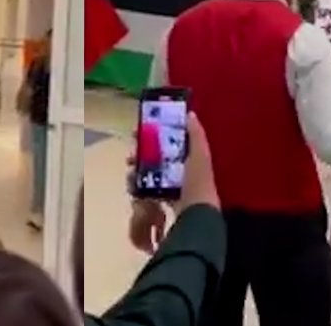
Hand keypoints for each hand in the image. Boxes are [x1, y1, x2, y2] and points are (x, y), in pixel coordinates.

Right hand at [126, 112, 218, 252]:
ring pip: (149, 177)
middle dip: (141, 156)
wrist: (196, 217)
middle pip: (156, 161)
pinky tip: (133, 189)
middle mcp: (182, 176)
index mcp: (192, 162)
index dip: (156, 138)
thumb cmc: (198, 184)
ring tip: (130, 174)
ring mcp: (172, 192)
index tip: (140, 134)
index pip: (171, 145)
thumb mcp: (200, 155)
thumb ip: (196, 136)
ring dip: (137, 173)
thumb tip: (190, 114)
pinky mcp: (162, 207)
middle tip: (130, 156)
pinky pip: (146, 194)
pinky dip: (138, 190)